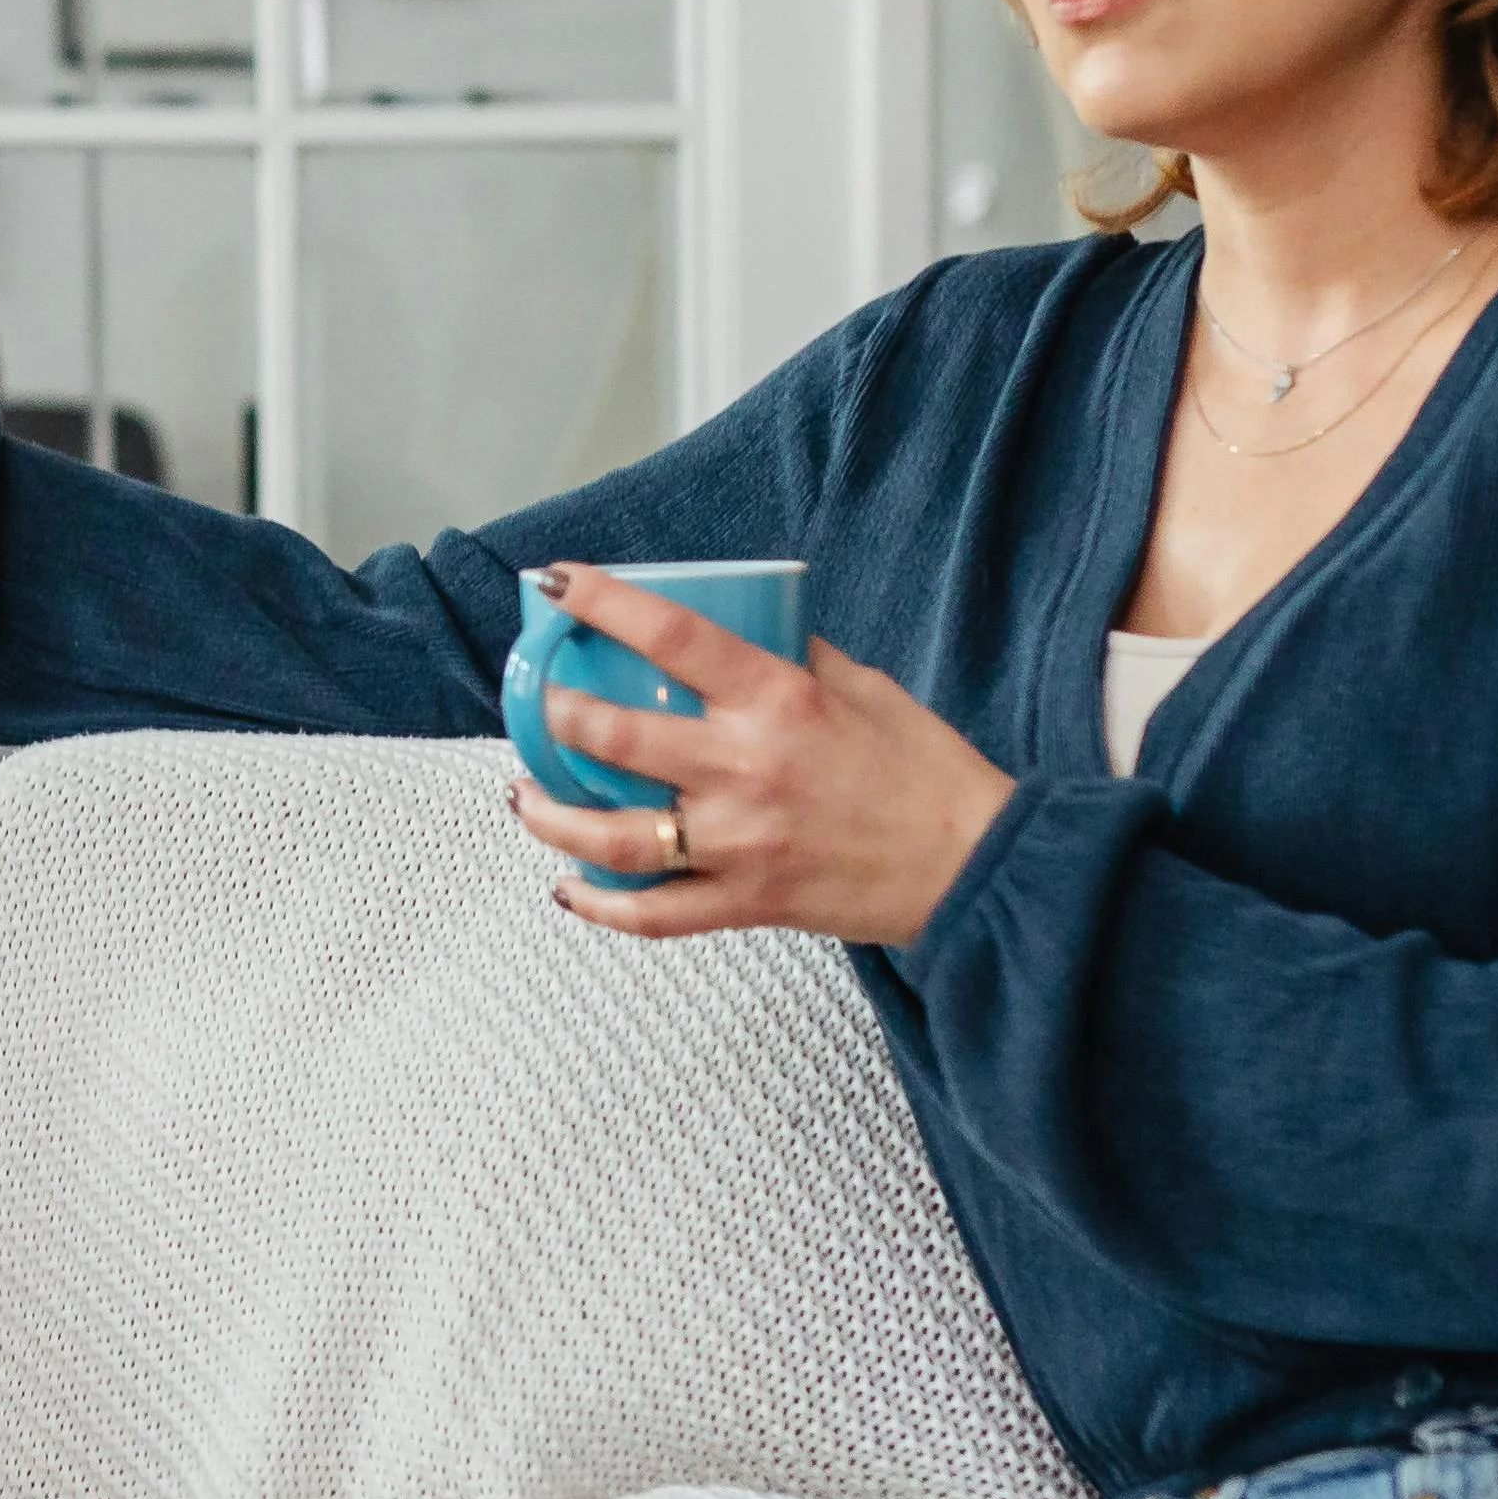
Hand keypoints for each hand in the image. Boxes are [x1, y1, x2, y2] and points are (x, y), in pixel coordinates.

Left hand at [508, 562, 1018, 947]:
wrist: (974, 866)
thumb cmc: (927, 771)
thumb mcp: (864, 688)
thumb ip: (795, 659)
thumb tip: (742, 630)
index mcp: (780, 699)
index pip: (673, 635)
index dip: (604, 603)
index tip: (560, 583)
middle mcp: (747, 767)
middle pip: (615, 734)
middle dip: (554, 712)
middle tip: (536, 700)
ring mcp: (740, 843)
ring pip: (611, 834)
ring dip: (550, 813)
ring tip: (524, 795)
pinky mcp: (746, 904)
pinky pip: (652, 914)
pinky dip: (598, 905)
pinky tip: (567, 886)